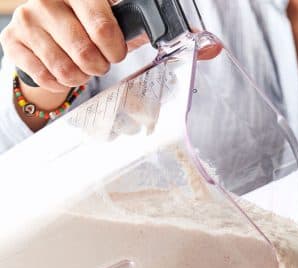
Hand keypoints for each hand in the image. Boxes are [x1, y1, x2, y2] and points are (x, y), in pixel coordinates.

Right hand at [0, 0, 141, 92]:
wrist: (41, 32)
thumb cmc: (80, 25)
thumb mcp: (103, 18)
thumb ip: (125, 25)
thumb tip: (149, 33)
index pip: (102, 29)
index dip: (115, 51)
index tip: (115, 53)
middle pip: (85, 53)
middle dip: (98, 67)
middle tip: (98, 65)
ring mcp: (27, 19)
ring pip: (65, 69)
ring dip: (79, 78)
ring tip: (81, 70)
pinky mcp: (12, 40)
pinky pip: (45, 77)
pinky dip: (58, 83)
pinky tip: (61, 73)